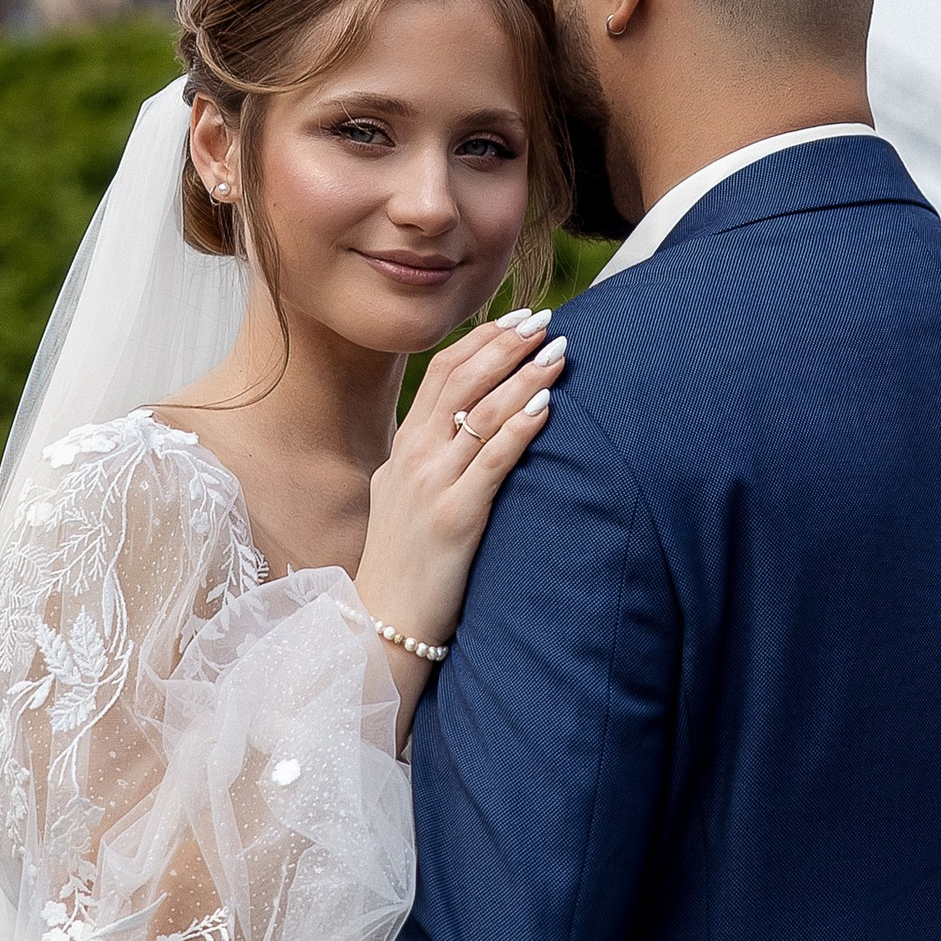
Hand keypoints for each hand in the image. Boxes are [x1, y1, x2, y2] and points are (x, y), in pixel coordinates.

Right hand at [354, 309, 565, 718]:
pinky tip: (547, 406)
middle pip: (463, 379)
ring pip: (483, 412)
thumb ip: (422, 456)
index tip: (516, 318)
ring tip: (559, 351)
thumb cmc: (400, 561)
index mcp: (403, 446)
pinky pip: (494, 461)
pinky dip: (521, 427)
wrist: (381, 621)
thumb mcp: (398, 494)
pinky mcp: (456, 517)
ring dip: (525, 376)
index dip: (482, 339)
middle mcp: (414, 456)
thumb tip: (453, 425)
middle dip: (508, 344)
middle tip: (545, 320)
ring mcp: (433, 484)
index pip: (442, 372)